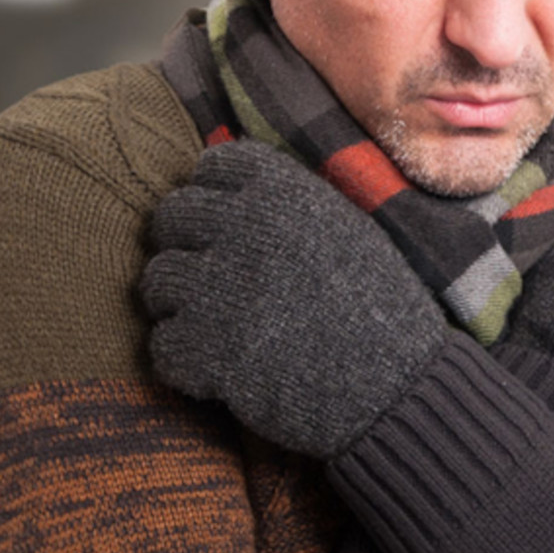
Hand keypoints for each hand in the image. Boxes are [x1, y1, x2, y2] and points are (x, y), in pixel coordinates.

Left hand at [141, 139, 444, 459]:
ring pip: (156, 281)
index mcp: (285, 193)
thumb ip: (291, 206)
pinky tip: (219, 370)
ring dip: (178, 306)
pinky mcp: (208, 349)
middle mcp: (245, 228)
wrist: (398, 387)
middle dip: (184, 247)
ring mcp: (221, 289)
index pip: (214, 165)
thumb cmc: (381, 310)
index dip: (211, 193)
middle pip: (171, 217)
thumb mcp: (348, 231)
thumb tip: (234, 193)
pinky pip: (161, 346)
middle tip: (210, 280)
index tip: (223, 222)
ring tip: (215, 328)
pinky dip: (185, 363)